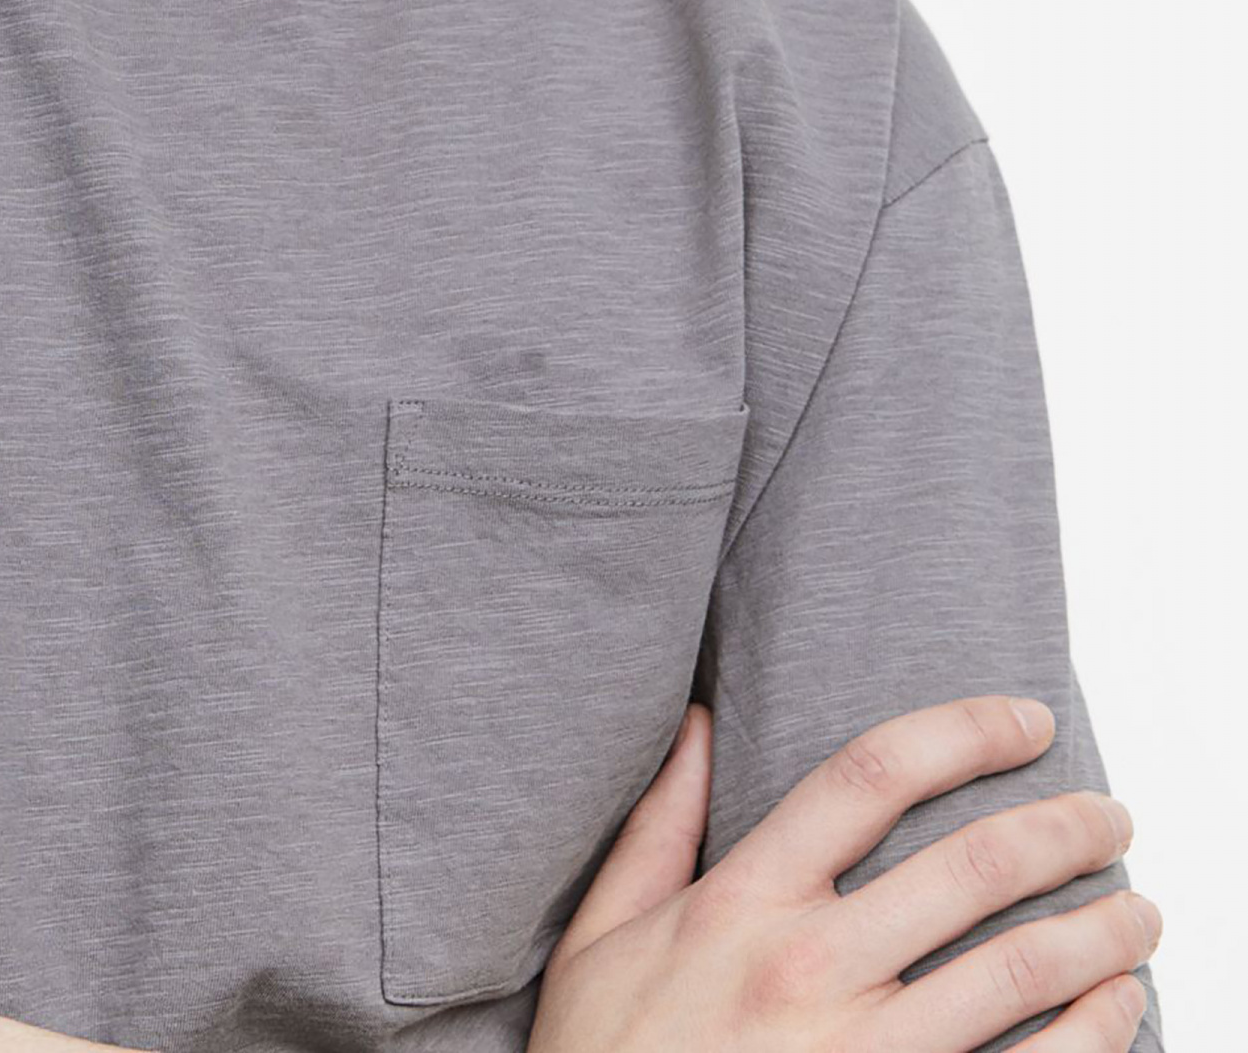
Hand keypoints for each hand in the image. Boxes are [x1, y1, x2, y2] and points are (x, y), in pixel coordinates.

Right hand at [527, 694, 1158, 1051]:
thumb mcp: (603, 935)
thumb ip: (658, 825)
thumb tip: (693, 721)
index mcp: (742, 901)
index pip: (869, 775)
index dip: (962, 731)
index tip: (1024, 721)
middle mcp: (809, 968)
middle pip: (972, 868)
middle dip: (1064, 831)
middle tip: (1111, 818)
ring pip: (1017, 973)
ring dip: (1098, 934)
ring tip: (1137, 913)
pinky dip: (1092, 1040)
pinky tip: (1118, 1011)